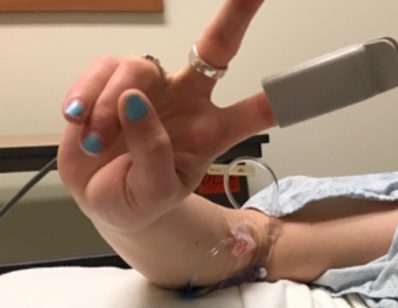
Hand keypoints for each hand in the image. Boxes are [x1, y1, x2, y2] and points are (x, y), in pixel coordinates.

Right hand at [57, 0, 274, 233]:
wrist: (101, 199)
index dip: (281, 96)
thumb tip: (135, 102)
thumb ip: (153, 154)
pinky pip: (102, 71)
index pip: (257, 110)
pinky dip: (86, 98)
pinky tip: (81, 123)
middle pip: (216, 48)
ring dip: (112, 107)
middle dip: (236, 15)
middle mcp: (188, 100)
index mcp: (213, 131)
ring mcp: (150, 86)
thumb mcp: (155, 193)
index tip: (317, 79)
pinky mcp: (111, 78)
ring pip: (138, 68)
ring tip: (100, 142)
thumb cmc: (139, 199)